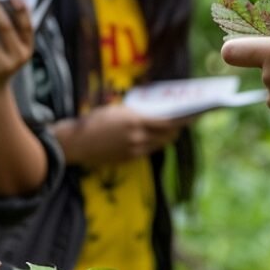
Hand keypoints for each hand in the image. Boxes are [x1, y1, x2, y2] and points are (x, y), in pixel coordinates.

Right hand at [56, 103, 182, 166]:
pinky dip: (153, 144)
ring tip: (172, 131)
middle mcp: (138, 136)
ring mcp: (134, 150)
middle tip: (184, 123)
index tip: (192, 116)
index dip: (181, 120)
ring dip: (167, 138)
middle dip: (177, 129)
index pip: (166, 121)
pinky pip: (147, 151)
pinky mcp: (128, 159)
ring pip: (159, 144)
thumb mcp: (115, 110)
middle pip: (166, 135)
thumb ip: (134, 113)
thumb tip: (151, 115)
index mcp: (135, 120)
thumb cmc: (94, 120)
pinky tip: (154, 139)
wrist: (77, 143)